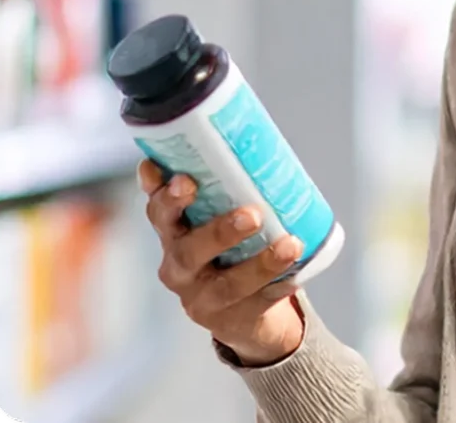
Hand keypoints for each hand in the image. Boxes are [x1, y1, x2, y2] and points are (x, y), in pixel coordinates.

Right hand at [139, 159, 305, 366]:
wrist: (246, 310)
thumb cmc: (234, 244)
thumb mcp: (221, 212)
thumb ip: (226, 182)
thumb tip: (249, 136)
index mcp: (174, 232)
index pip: (160, 212)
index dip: (165, 196)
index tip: (185, 180)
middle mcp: (179, 266)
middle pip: (189, 251)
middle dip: (219, 232)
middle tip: (252, 214)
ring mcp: (200, 297)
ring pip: (226, 284)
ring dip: (260, 263)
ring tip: (290, 244)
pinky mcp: (228, 320)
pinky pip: (255, 304)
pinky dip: (278, 286)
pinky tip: (295, 275)